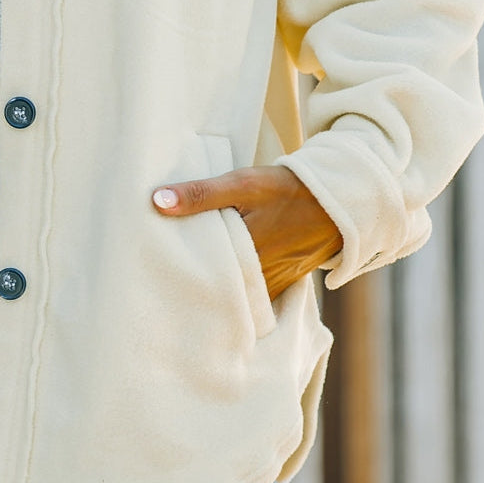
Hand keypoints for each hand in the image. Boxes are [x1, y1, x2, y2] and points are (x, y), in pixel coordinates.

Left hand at [152, 164, 342, 299]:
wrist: (335, 201)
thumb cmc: (285, 189)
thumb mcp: (242, 184)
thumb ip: (201, 194)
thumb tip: (157, 201)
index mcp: (243, 255)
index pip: (198, 275)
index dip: (173, 278)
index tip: (148, 279)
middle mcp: (257, 279)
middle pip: (214, 291)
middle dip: (188, 290)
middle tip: (156, 291)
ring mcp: (271, 286)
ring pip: (233, 298)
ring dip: (211, 293)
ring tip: (177, 292)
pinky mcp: (280, 285)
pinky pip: (251, 298)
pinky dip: (234, 295)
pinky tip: (212, 289)